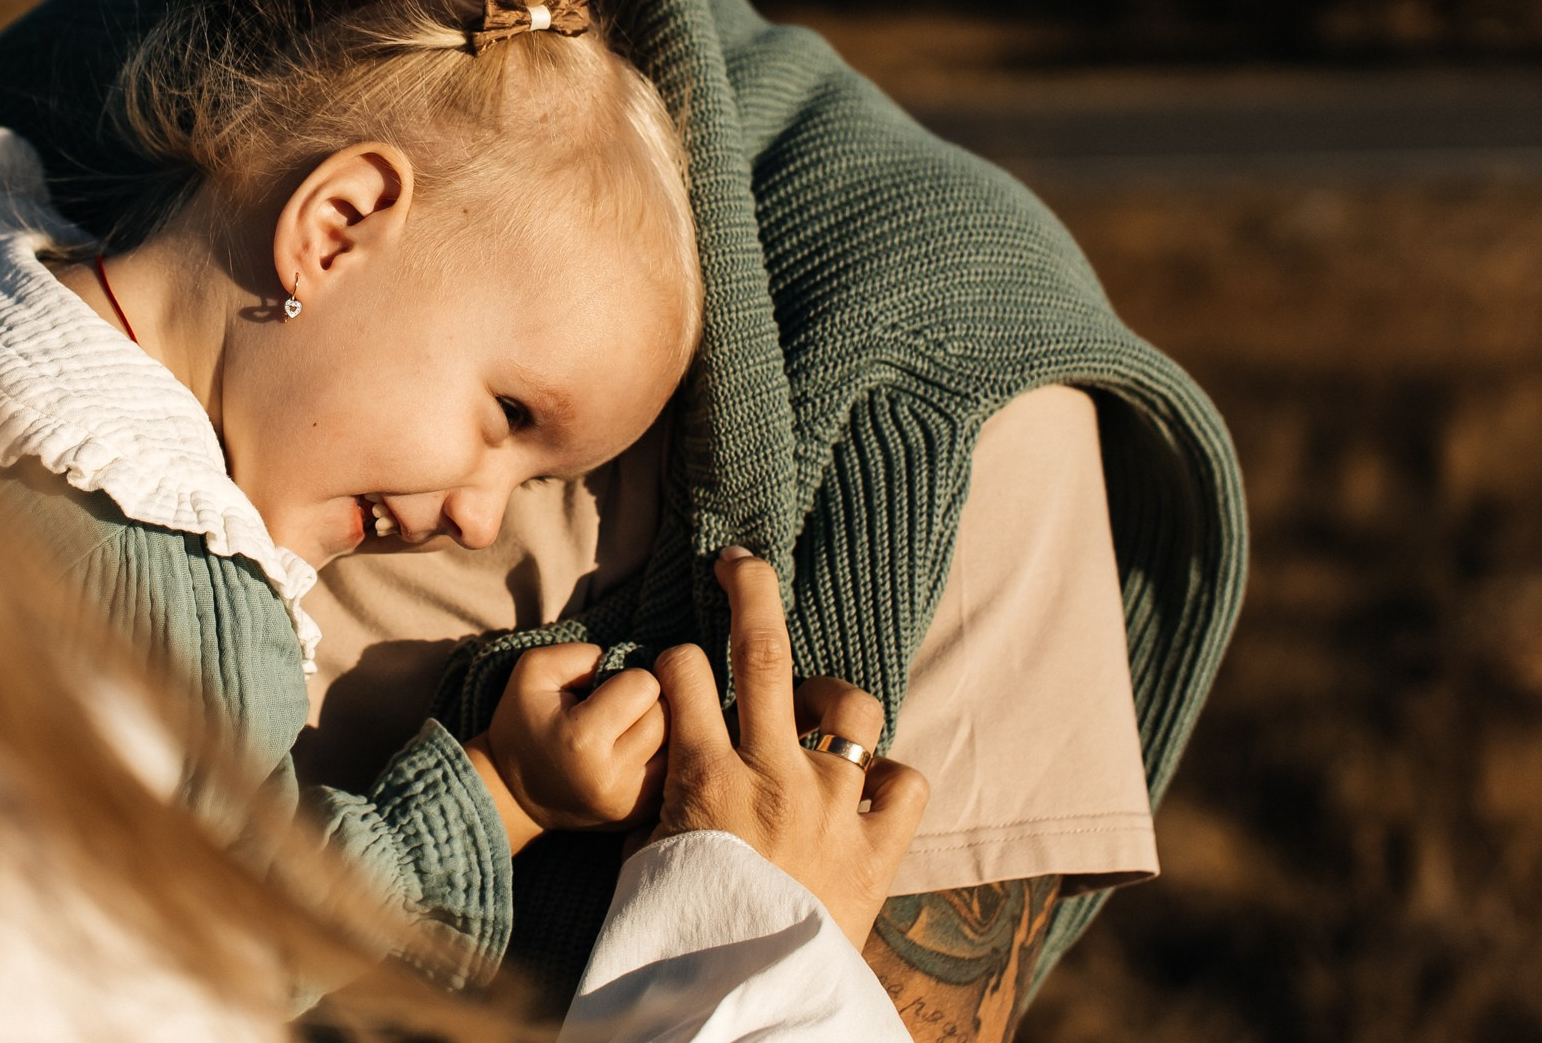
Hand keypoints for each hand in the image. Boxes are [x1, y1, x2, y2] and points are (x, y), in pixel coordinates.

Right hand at [464, 643, 666, 852]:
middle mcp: (611, 778)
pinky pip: (673, 772)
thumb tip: (632, 663)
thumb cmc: (524, 722)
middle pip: (666, 717)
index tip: (605, 690)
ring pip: (677, 746)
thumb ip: (583, 654)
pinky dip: (660, 756)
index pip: (645, 685)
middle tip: (620, 709)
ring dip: (659, 731)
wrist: (515, 793)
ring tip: (628, 730)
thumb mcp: (535, 671)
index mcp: (582, 740)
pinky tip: (633, 753)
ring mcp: (629, 803)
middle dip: (648, 704)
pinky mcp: (640, 816)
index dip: (627, 678)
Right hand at [650, 547, 928, 948]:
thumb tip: (670, 749)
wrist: (748, 999)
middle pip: (762, 651)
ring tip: (812, 711)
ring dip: (827, 697)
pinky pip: (907, 782)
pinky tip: (868, 786)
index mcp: (706, 777)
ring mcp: (834, 806)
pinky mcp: (880, 847)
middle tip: (741, 559)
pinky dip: (891, 778)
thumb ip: (669, 793)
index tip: (677, 669)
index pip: (683, 672)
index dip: (675, 659)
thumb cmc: (687, 930)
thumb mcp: (652, 854)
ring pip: (847, 707)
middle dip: (749, 590)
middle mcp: (773, 776)